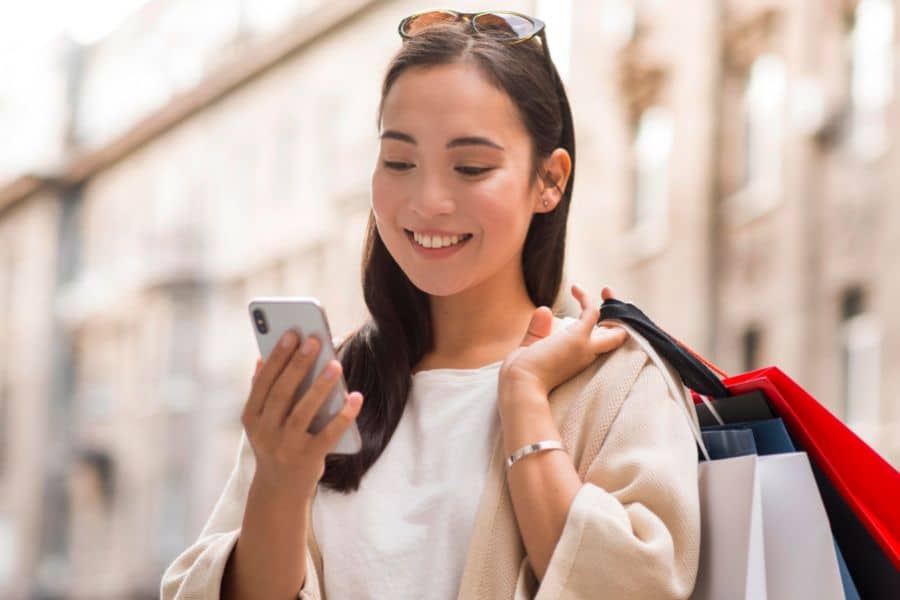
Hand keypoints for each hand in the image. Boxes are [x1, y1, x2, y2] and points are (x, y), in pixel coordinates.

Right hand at [242, 330, 363, 500]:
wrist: (279, 490)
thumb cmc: (274, 444)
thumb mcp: (261, 421)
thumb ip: (261, 392)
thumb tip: (262, 358)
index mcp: (251, 418)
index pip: (263, 382)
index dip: (277, 357)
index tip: (291, 333)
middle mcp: (264, 433)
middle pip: (282, 393)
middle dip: (298, 365)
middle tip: (315, 340)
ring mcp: (285, 447)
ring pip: (302, 413)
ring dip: (320, 387)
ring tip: (335, 364)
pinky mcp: (307, 460)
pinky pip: (328, 435)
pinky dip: (343, 416)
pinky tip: (356, 398)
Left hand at [499, 284, 627, 396]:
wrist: (520, 386)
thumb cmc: (522, 375)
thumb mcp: (532, 348)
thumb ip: (538, 330)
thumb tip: (545, 309)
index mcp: (579, 361)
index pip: (601, 346)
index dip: (607, 332)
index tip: (600, 317)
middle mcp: (587, 355)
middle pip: (616, 338)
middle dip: (621, 320)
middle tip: (612, 298)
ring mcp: (585, 346)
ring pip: (613, 326)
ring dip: (613, 304)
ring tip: (606, 289)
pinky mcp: (578, 337)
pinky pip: (591, 312)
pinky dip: (586, 298)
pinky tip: (574, 288)